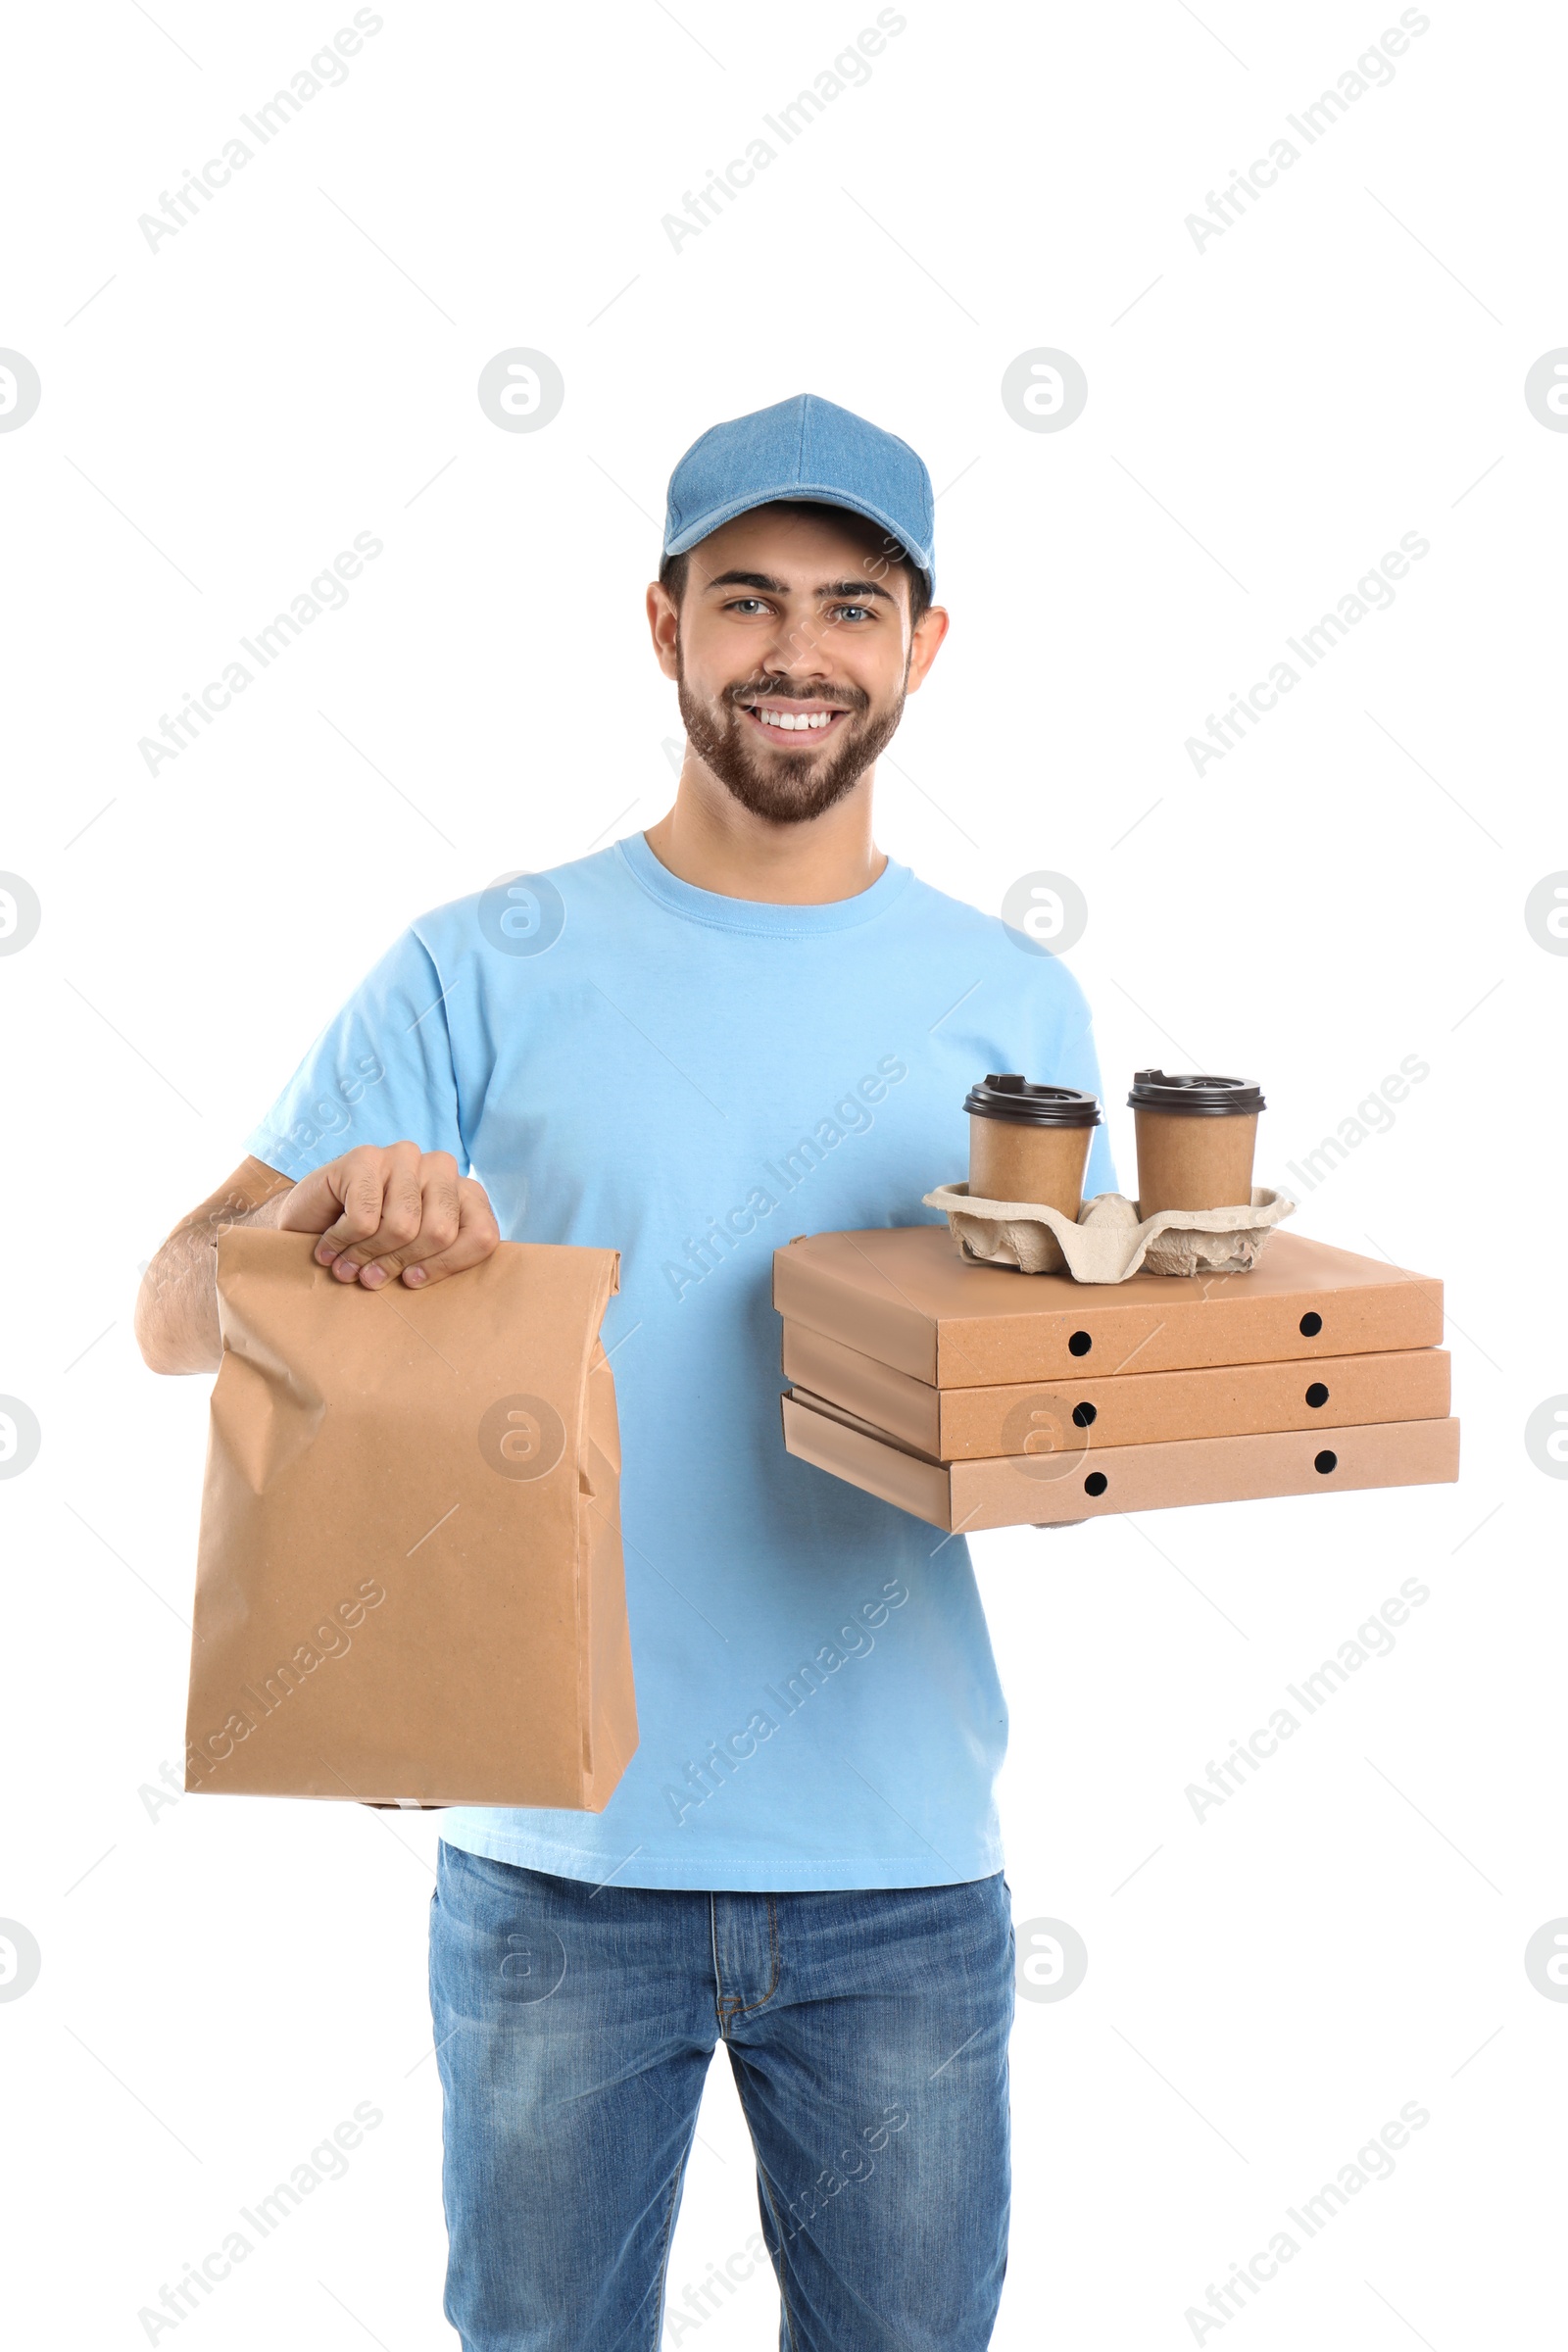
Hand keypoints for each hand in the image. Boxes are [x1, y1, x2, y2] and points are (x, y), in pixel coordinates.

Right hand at [279, 1144, 500, 1288]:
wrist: (307, 1225)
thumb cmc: (368, 1246)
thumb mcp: (413, 1260)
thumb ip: (439, 1264)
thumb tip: (448, 1292)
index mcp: (464, 1193)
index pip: (482, 1236)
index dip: (447, 1268)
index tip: (413, 1281)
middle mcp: (440, 1168)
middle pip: (440, 1232)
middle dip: (400, 1263)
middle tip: (371, 1277)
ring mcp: (404, 1157)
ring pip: (402, 1226)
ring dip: (367, 1256)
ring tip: (347, 1266)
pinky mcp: (365, 1156)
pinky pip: (364, 1219)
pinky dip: (342, 1242)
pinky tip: (329, 1245)